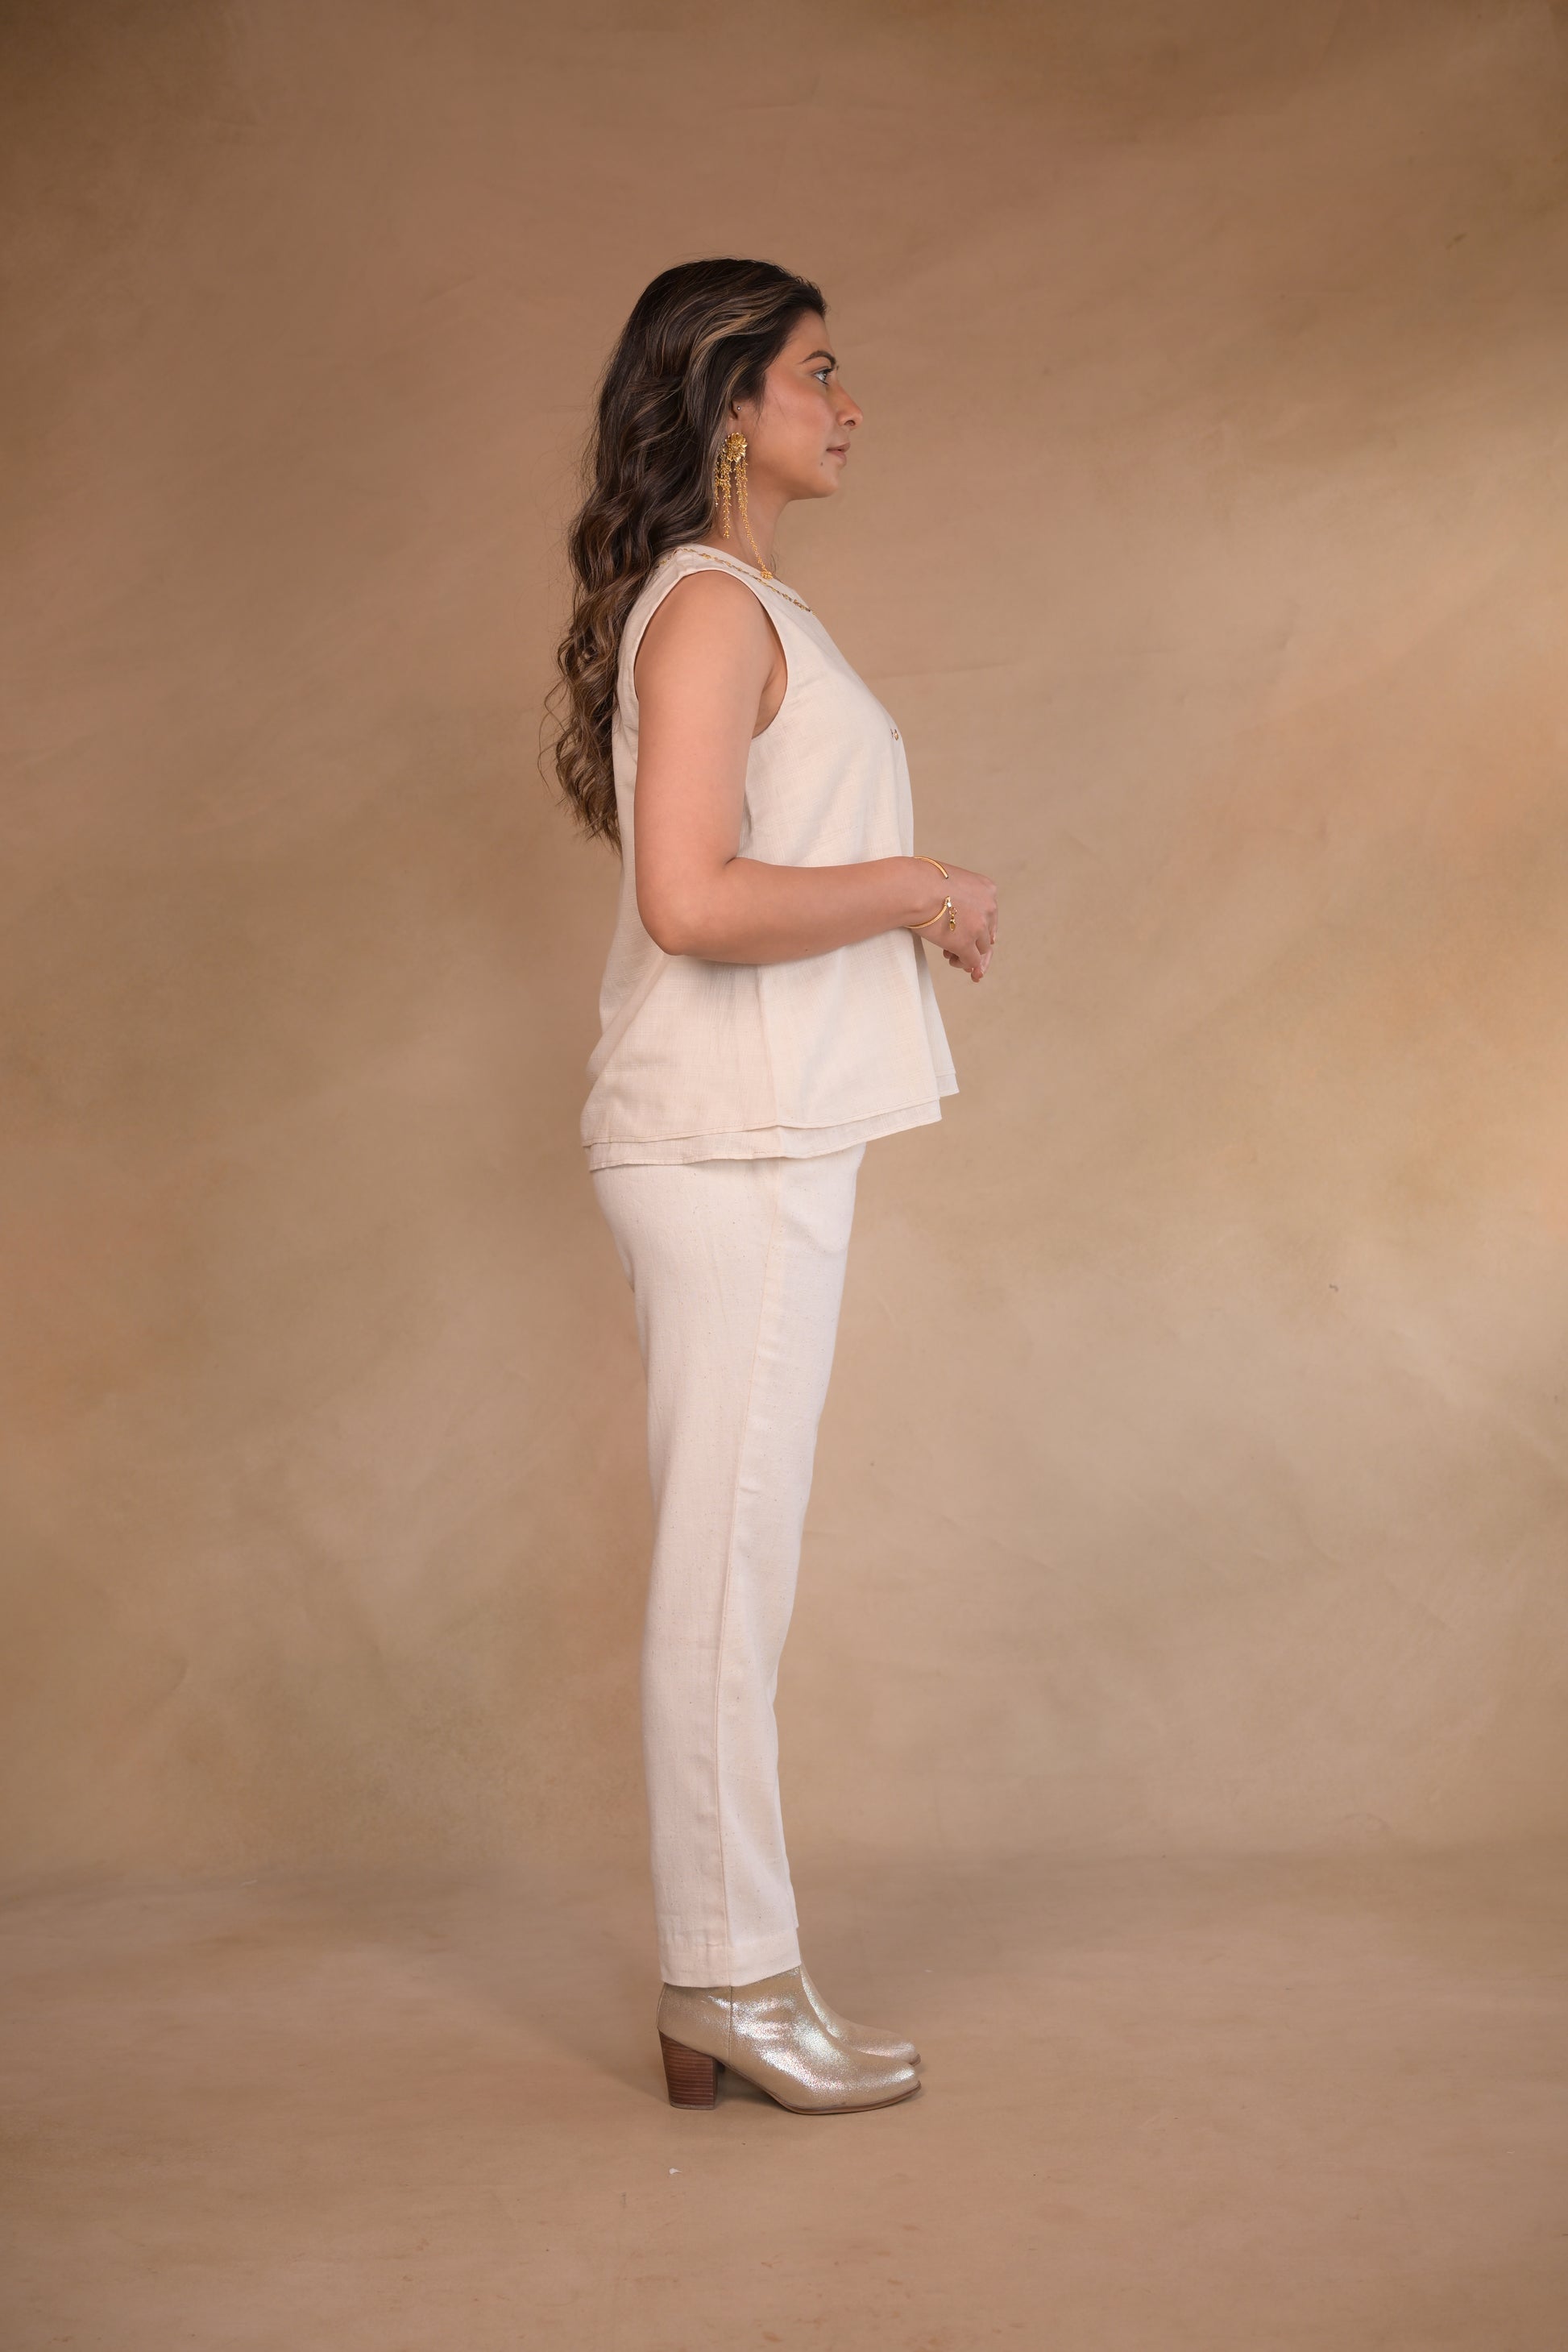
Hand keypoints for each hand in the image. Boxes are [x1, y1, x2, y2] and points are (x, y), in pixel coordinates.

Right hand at [908, 862, 997, 981]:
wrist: (913, 888)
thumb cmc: (921, 880)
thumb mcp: (950, 878)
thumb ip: (958, 892)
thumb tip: (950, 907)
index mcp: (986, 889)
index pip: (989, 914)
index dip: (976, 926)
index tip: (965, 931)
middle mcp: (988, 907)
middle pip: (987, 932)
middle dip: (972, 940)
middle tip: (953, 943)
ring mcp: (979, 927)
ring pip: (982, 949)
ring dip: (967, 953)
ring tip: (949, 953)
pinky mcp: (966, 943)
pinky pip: (972, 961)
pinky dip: (963, 963)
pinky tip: (950, 959)